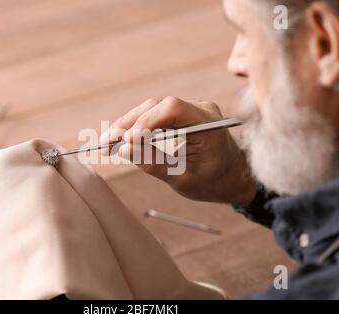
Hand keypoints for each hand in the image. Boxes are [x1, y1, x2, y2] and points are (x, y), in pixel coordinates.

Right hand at [99, 97, 257, 205]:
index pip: (172, 109)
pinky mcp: (182, 116)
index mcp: (208, 124)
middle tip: (106, 143)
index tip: (127, 140)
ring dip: (129, 125)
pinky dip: (138, 128)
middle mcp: (200, 110)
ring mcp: (191, 110)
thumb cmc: (213, 181)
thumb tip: (124, 150)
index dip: (146, 121)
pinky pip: (156, 117)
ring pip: (152, 110)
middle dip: (129, 124)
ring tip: (108, 143)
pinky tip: (121, 139)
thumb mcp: (183, 179)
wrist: (232, 178)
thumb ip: (154, 164)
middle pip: (157, 106)